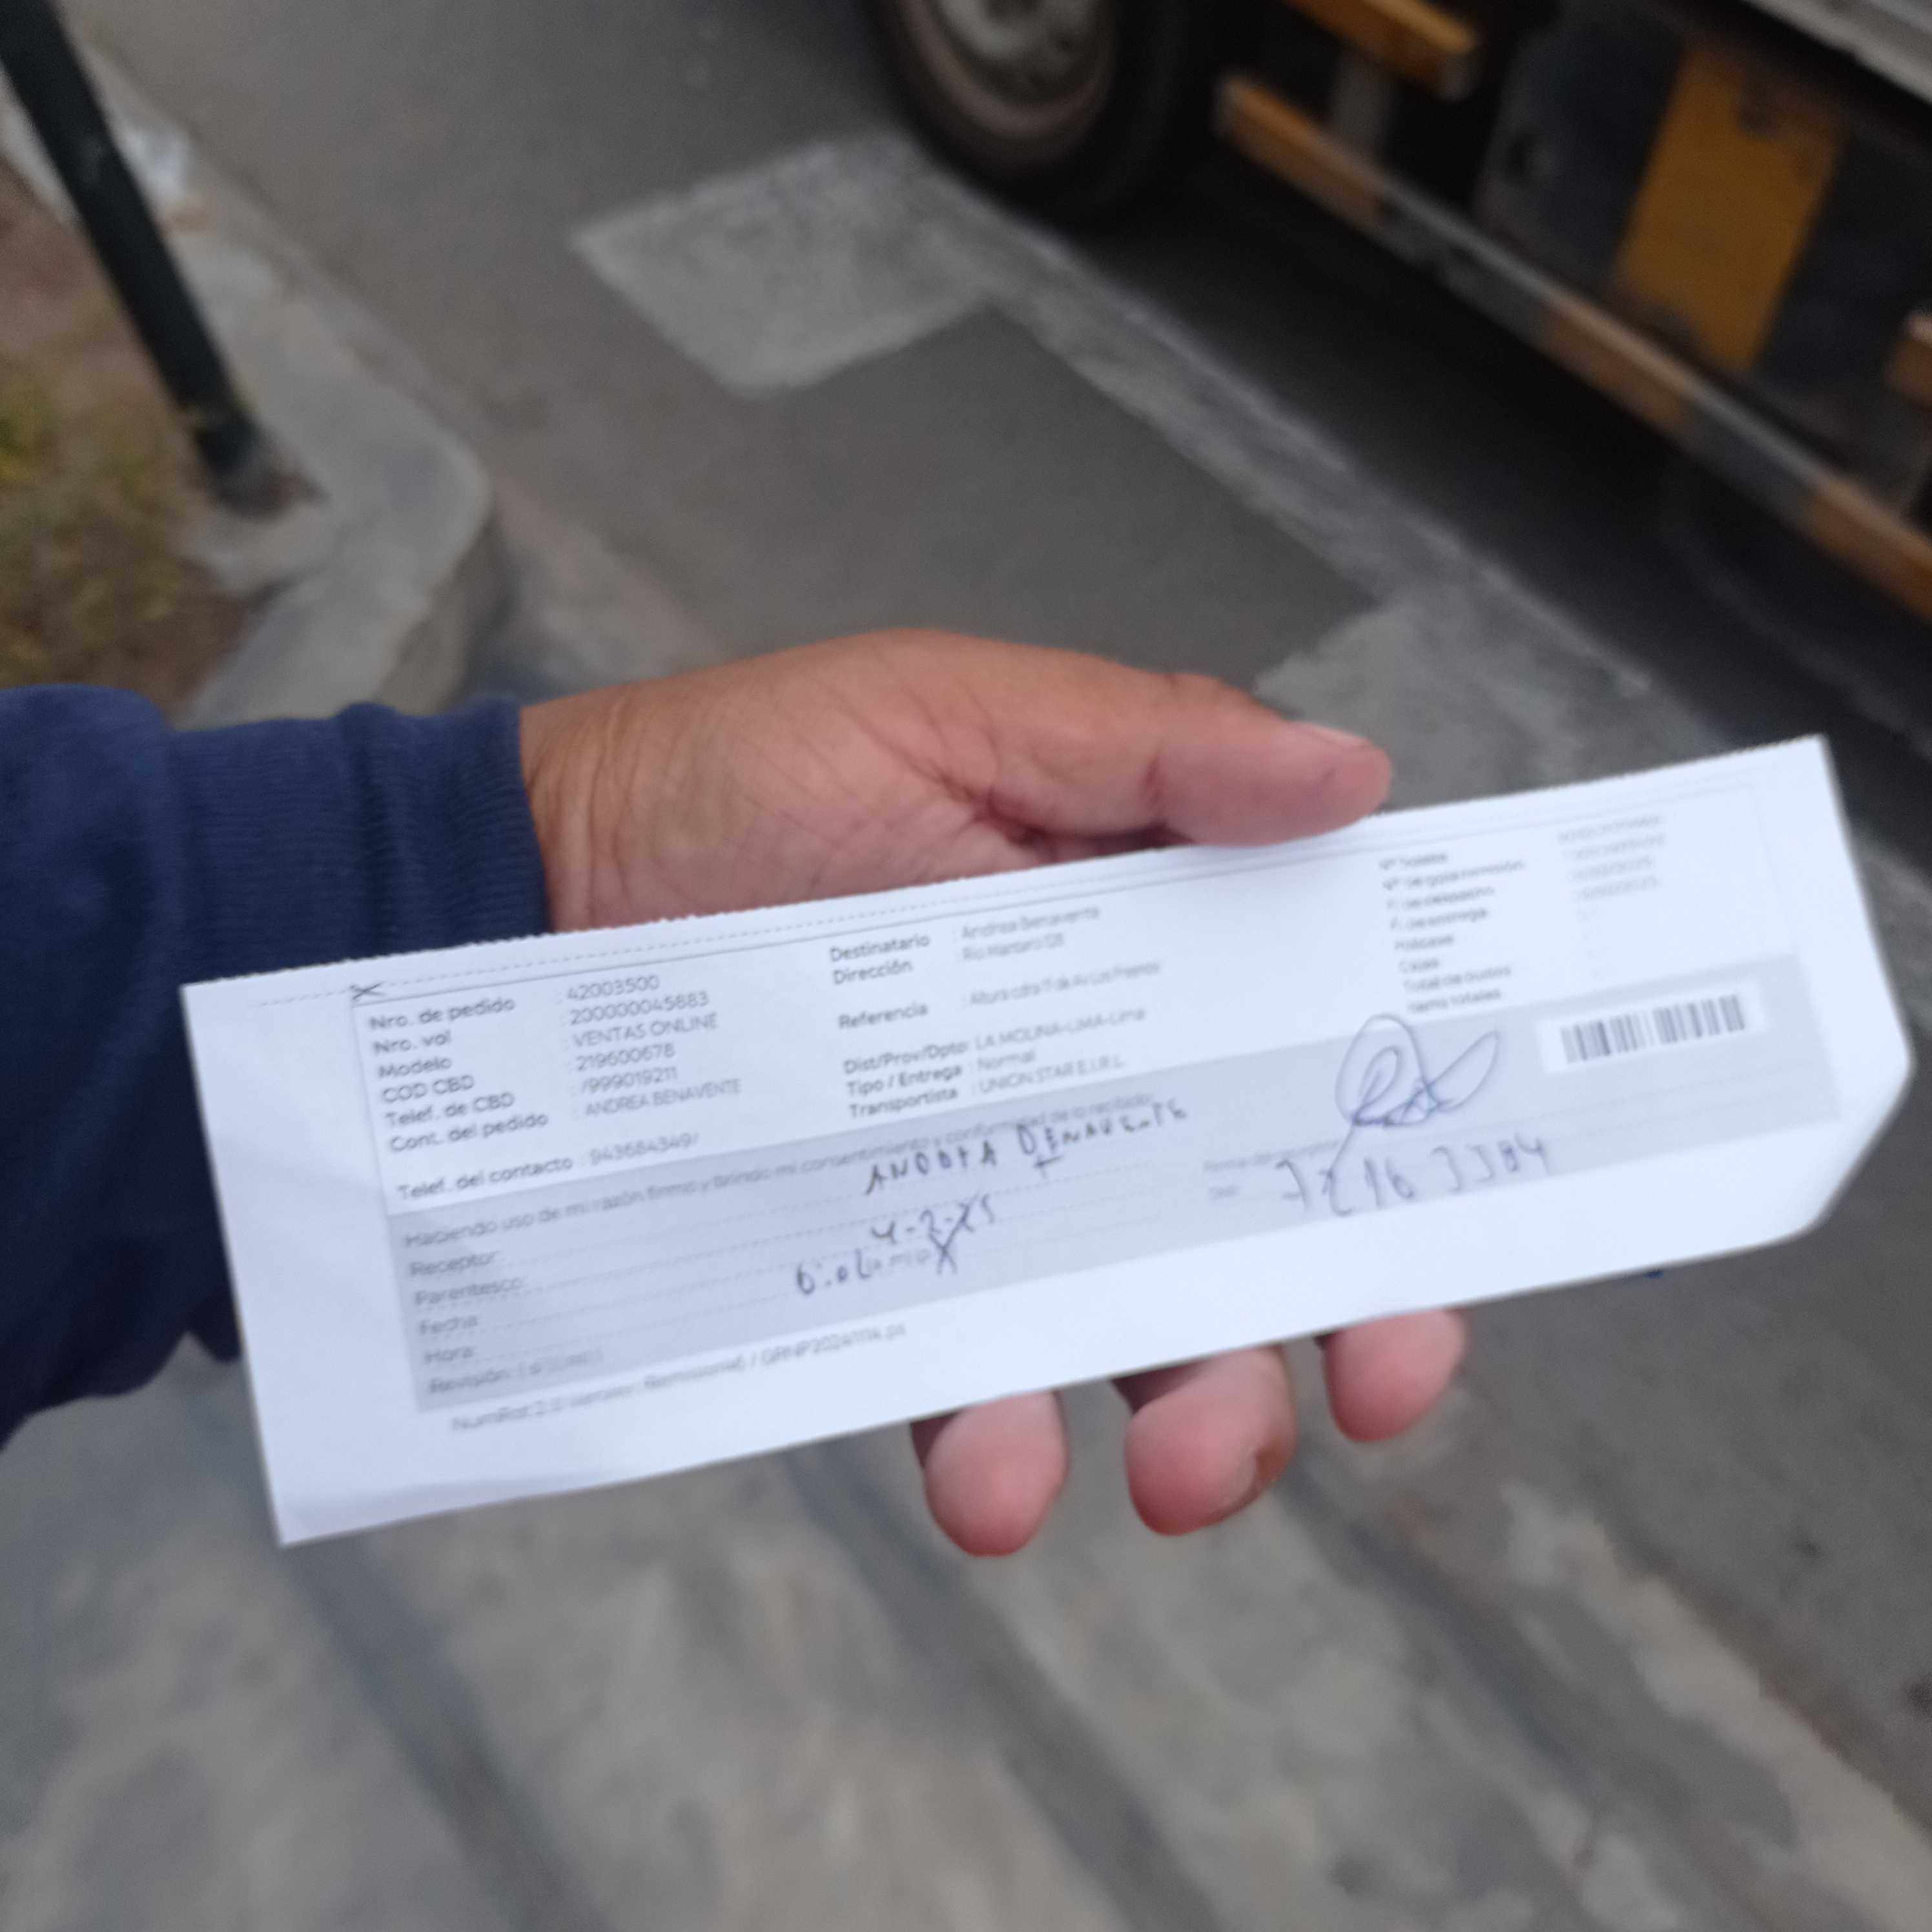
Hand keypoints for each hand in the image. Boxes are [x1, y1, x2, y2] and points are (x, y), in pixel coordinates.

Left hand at [519, 631, 1465, 1553]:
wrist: (531, 900)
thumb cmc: (741, 779)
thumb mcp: (954, 717)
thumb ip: (1152, 749)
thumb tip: (1355, 779)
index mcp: (1151, 943)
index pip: (1322, 1037)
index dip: (1412, 1117)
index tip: (1481, 1192)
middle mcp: (1098, 1084)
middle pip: (1270, 1217)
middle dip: (1353, 1316)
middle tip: (1377, 1378)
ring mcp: (996, 1194)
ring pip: (1149, 1336)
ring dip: (1204, 1427)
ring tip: (1174, 1473)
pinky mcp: (888, 1278)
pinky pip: (974, 1390)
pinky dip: (1005, 1454)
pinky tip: (995, 1481)